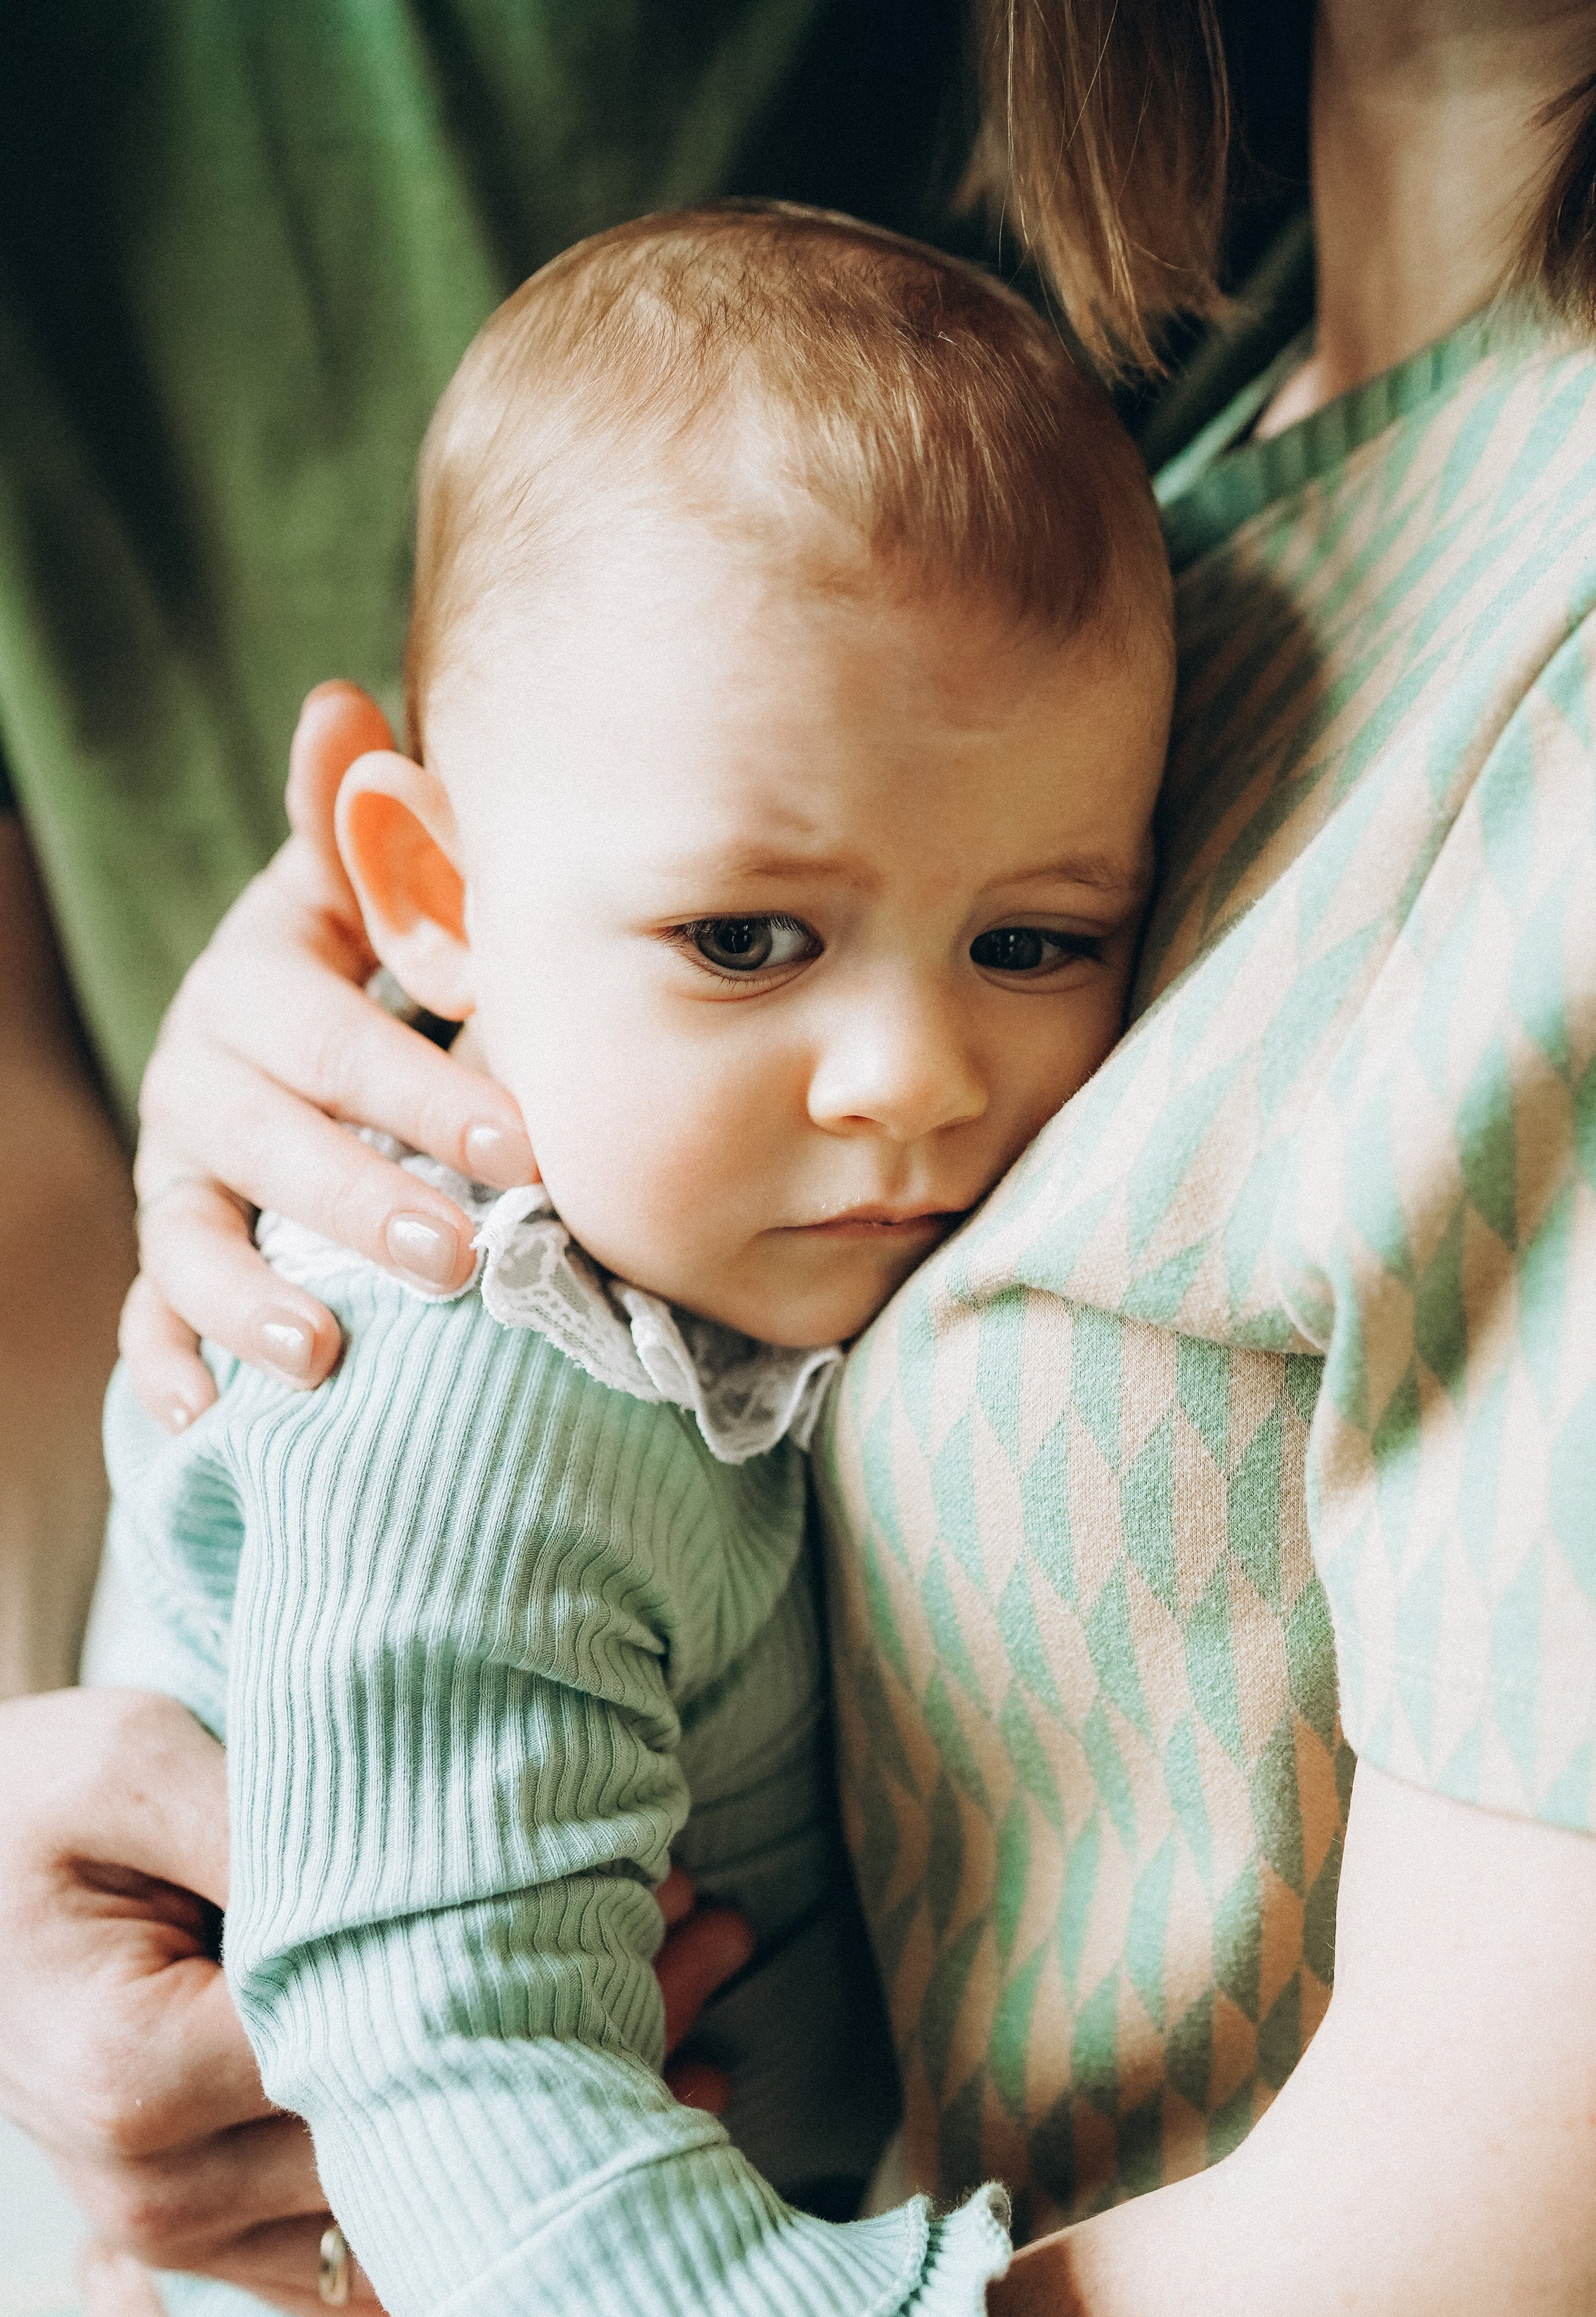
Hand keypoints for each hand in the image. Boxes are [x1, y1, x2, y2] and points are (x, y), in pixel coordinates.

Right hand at [0, 1689, 751, 2316]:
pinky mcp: (223, 2251)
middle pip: (429, 2144)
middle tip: (725, 1939)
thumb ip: (262, 1815)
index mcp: (136, 2079)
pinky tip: (607, 2118)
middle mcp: (162, 2198)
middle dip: (599, 2045)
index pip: (395, 2046)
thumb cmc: (32, 1809)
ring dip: (566, 2129)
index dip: (550, 1970)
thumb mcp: (129, 1760)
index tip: (675, 1891)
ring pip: (425, 2220)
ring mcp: (190, 2245)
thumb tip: (435, 1864)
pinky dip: (495, 2205)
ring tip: (708, 2022)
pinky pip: (384, 2271)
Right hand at [123, 680, 536, 1431]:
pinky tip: (209, 1419)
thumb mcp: (364, 897)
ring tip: (325, 1356)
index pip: (334, 1037)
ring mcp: (179, 1172)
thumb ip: (366, 828)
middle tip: (457, 1258)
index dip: (425, 1093)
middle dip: (361, 1200)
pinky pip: (151, 1317)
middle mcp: (202, 1076)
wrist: (296, 1040)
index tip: (525, 1151)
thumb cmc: (367, 970)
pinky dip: (171, 1367)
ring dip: (252, 1297)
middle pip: (266, 1142)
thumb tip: (339, 697)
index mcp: (257, 984)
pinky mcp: (168, 1253)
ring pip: (193, 1235)